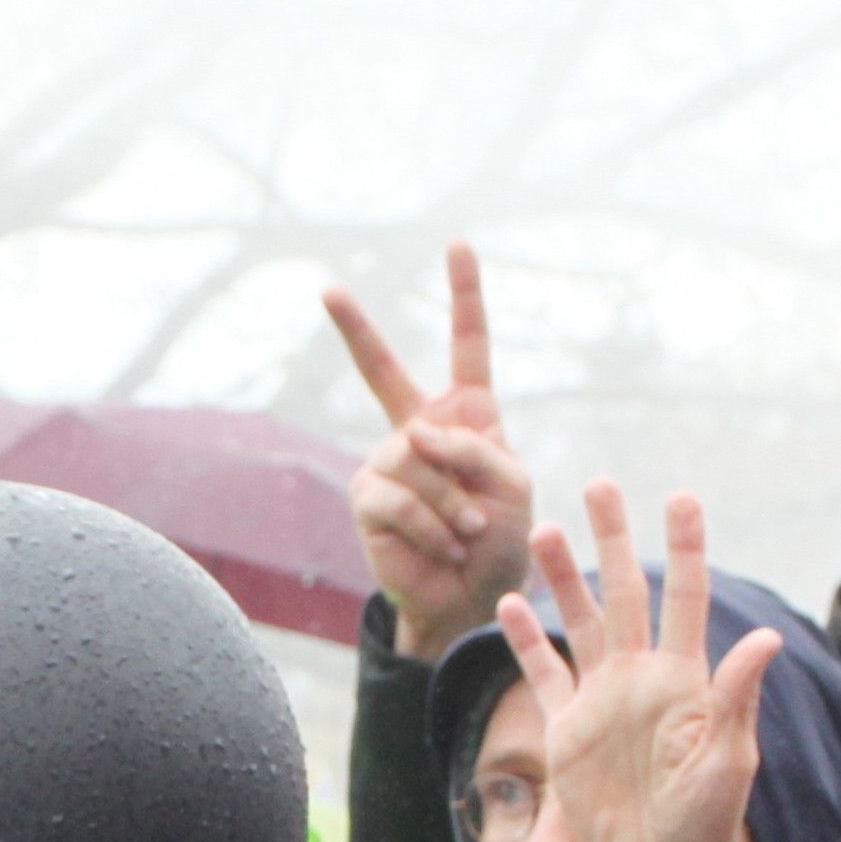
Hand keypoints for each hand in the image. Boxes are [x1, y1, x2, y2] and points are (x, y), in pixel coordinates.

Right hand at [323, 247, 537, 660]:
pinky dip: (434, 525)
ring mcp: (388, 461)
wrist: (471, 597)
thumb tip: (413, 434)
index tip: (458, 245)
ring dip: (454, 501)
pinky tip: (447, 545)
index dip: (464, 295)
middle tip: (327, 289)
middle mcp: (418, 430)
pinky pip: (401, 496)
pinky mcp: (368, 499)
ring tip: (468, 530)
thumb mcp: (513, 483)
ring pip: (416, 458)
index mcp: (466, 414)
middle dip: (355, 329)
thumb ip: (474, 446)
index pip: (468, 345)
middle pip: (382, 370)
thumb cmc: (501, 540)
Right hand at [504, 485, 775, 841]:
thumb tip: (766, 637)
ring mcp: (601, 700)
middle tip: (600, 485)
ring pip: (581, 622)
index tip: (681, 498)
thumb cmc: (707, 822)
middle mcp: (642, 677)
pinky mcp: (567, 731)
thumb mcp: (730, 760)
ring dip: (564, 575)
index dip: (685, 548)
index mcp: (685, 678)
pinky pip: (543, 675)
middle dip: (614, 538)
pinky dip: (526, 641)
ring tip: (544, 527)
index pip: (686, 598)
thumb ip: (736, 697)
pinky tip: (512, 605)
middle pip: (625, 592)